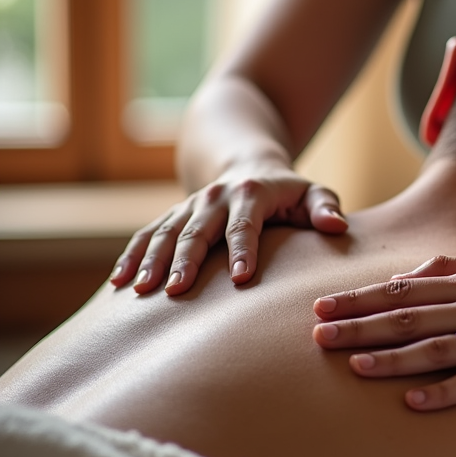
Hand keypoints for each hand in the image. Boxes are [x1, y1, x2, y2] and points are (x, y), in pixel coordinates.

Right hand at [111, 167, 346, 294]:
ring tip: (141, 290)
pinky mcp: (173, 215)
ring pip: (166, 232)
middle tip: (175, 290)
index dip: (244, 251)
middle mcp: (216, 197)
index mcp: (252, 193)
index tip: (241, 280)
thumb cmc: (289, 193)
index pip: (246, 225)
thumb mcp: (313, 193)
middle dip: (186, 259)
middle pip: (198, 230)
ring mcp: (191, 205)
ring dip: (152, 260)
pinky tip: (119, 283)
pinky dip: (132, 256)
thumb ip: (325, 208)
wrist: (248, 165)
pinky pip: (147, 235)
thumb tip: (336, 226)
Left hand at [313, 251, 455, 409]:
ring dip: (392, 359)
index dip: (360, 299)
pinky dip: (447, 392)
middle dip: (360, 327)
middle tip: (317, 339)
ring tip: (353, 368)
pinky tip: (415, 403)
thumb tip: (413, 274)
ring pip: (437, 347)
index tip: (322, 308)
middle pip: (410, 317)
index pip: (404, 289)